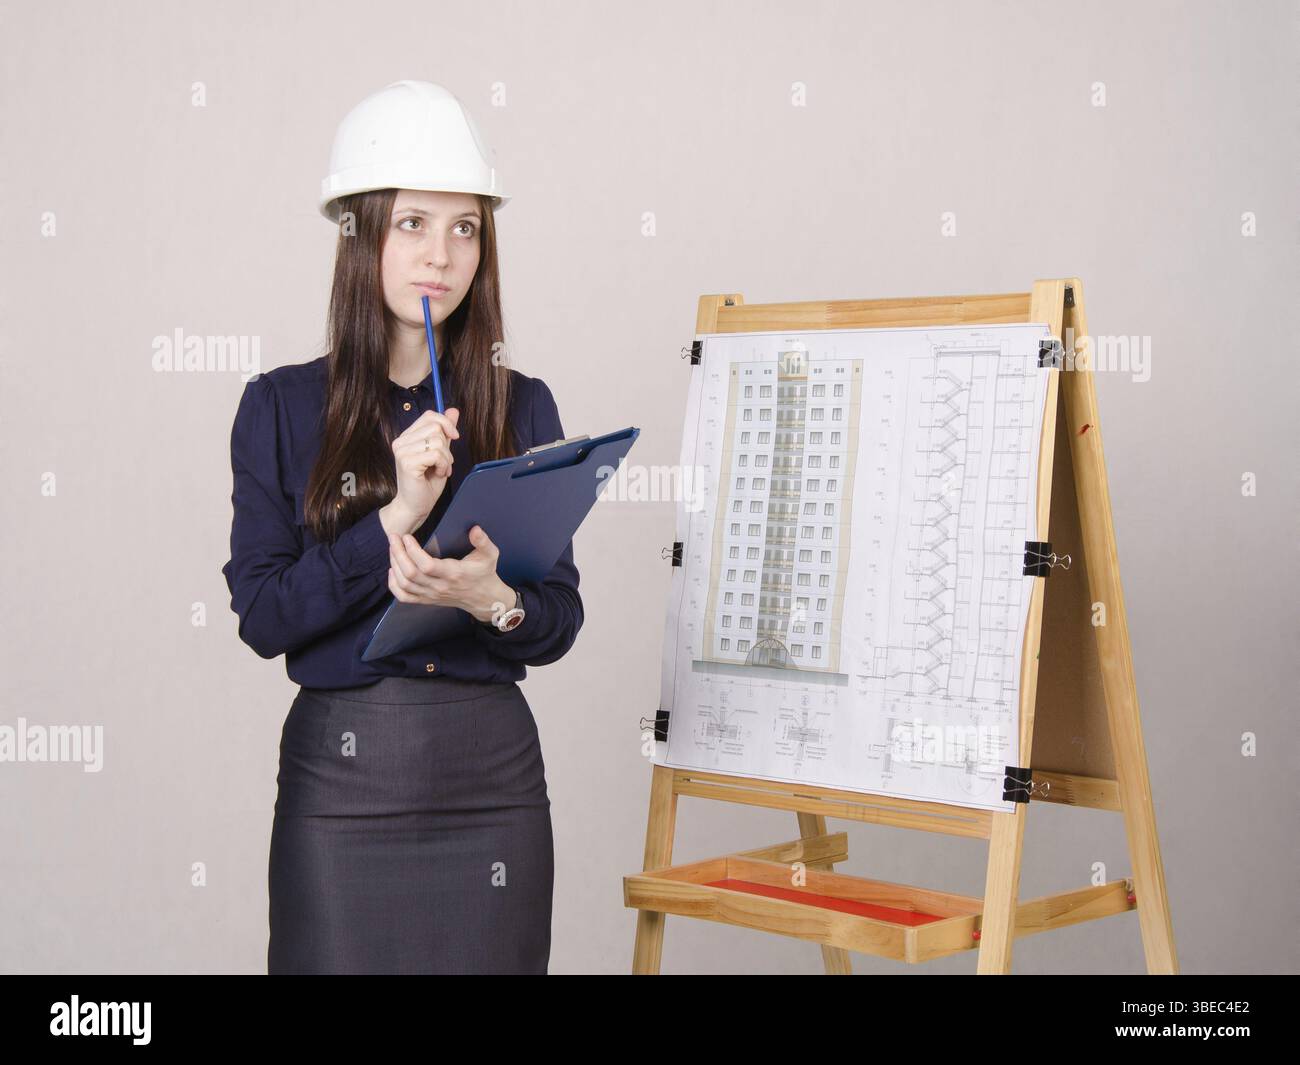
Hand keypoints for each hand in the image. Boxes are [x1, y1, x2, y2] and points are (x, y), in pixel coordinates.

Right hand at [386, 407, 459, 531]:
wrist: (415, 506)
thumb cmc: (427, 483)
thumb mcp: (441, 453)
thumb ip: (445, 433)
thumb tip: (454, 411)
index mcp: (408, 436)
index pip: (430, 415)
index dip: (446, 423)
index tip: (454, 437)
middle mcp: (401, 441)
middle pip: (436, 427)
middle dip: (447, 446)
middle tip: (443, 463)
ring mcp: (402, 451)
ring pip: (437, 441)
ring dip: (446, 458)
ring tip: (439, 470)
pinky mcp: (407, 462)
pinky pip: (436, 454)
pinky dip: (443, 465)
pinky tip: (437, 473)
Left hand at [388, 524, 515, 623]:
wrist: (485, 600)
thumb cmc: (485, 574)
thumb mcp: (490, 555)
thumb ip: (483, 541)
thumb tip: (475, 529)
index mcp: (454, 574)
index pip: (427, 565)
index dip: (413, 551)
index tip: (407, 536)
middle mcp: (440, 586)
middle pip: (410, 573)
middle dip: (398, 554)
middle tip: (394, 538)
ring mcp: (432, 595)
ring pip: (405, 584)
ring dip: (395, 565)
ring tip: (393, 549)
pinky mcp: (427, 600)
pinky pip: (404, 597)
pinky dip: (394, 585)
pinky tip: (393, 570)